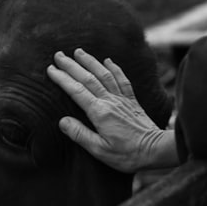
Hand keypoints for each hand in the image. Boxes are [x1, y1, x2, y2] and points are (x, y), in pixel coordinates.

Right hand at [47, 48, 177, 173]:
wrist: (156, 150)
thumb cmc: (127, 154)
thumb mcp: (100, 150)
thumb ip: (80, 135)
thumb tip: (62, 121)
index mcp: (99, 113)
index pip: (76, 91)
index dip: (62, 79)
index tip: (51, 69)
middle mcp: (110, 101)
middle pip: (88, 78)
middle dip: (71, 65)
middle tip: (58, 55)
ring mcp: (122, 99)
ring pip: (104, 74)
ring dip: (90, 61)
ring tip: (78, 51)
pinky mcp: (132, 100)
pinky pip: (122, 79)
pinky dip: (114, 68)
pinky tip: (108, 60)